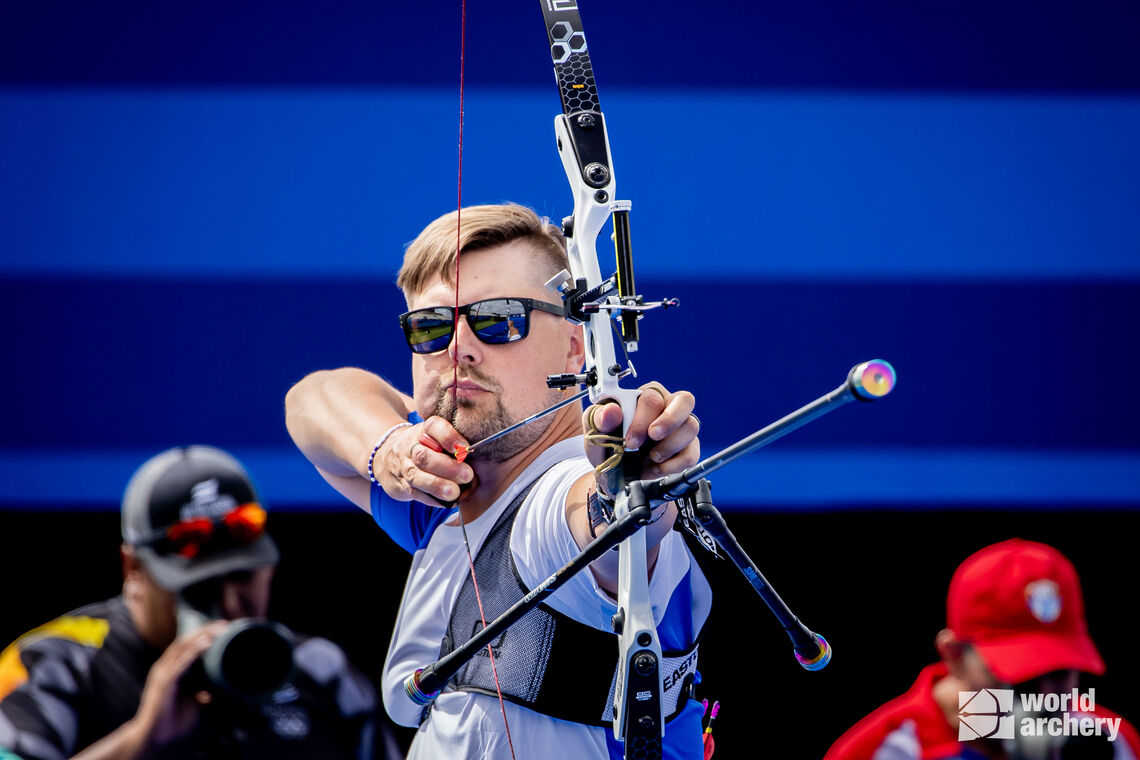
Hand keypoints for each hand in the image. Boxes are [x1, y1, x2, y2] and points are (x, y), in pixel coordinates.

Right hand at [132, 620, 227, 751]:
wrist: (154, 737)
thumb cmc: (173, 719)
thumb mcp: (194, 700)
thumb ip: (204, 690)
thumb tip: (220, 686)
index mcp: (171, 669)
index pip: (186, 645)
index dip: (203, 634)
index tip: (222, 628)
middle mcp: (165, 667)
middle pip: (185, 641)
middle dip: (204, 630)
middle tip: (224, 624)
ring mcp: (162, 674)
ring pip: (181, 648)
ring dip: (201, 636)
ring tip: (217, 630)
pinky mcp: (164, 683)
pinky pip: (180, 664)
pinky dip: (193, 652)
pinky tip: (205, 644)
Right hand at [375, 416, 474, 506]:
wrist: (387, 457)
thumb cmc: (424, 447)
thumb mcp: (435, 436)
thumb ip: (454, 442)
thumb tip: (484, 452)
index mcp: (422, 430)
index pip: (433, 426)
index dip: (448, 436)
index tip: (465, 448)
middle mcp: (410, 447)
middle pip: (424, 455)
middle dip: (447, 467)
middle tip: (467, 475)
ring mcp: (403, 467)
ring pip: (416, 476)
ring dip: (436, 485)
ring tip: (454, 493)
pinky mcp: (400, 486)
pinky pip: (415, 493)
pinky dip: (431, 499)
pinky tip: (446, 502)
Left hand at [583, 382, 699, 480]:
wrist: (615, 473)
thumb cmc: (607, 444)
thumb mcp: (595, 432)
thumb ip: (599, 419)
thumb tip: (611, 410)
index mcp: (644, 395)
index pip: (652, 398)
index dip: (642, 420)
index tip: (630, 441)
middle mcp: (667, 406)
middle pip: (684, 400)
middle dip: (668, 422)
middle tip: (653, 437)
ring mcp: (681, 427)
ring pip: (691, 427)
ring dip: (669, 447)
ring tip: (650, 458)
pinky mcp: (689, 448)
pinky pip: (692, 453)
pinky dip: (674, 465)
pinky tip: (657, 468)